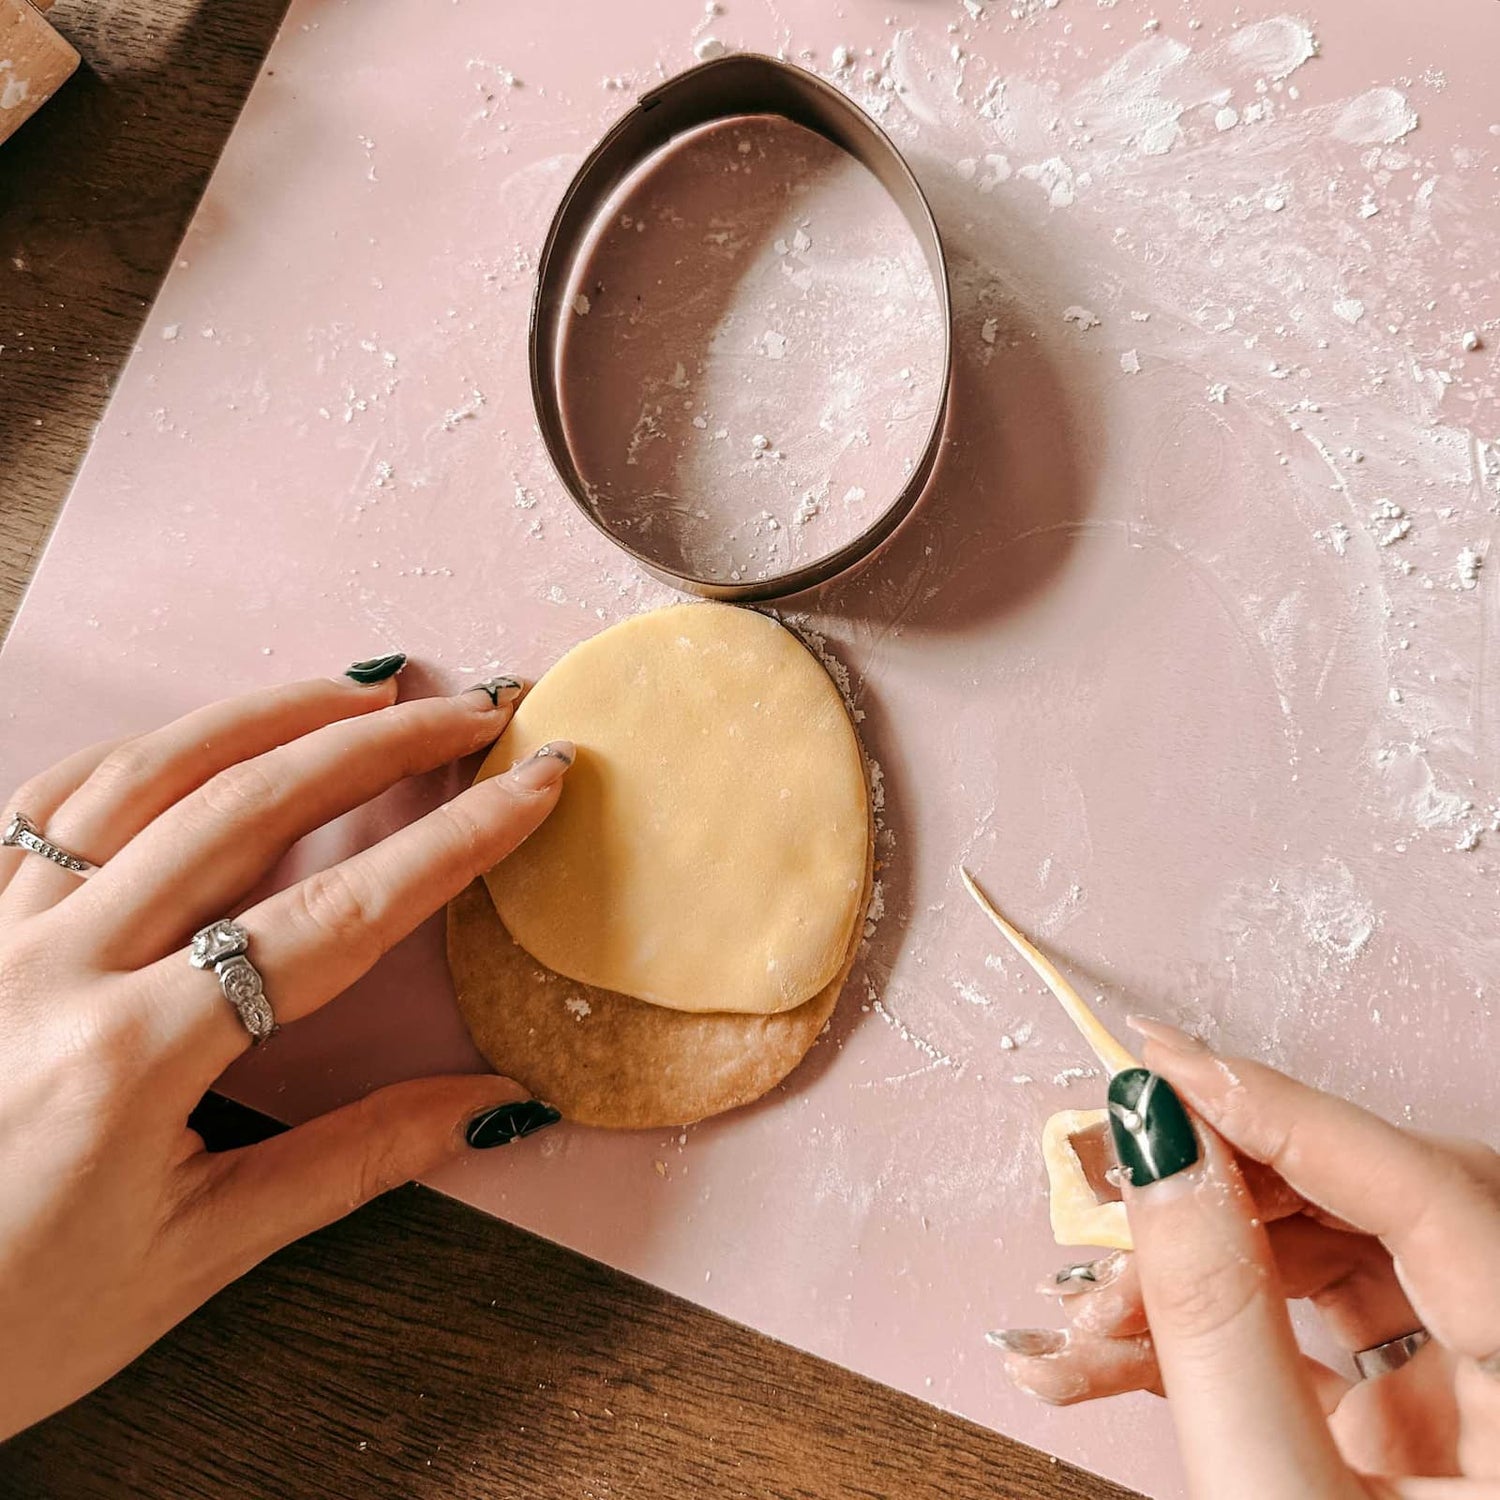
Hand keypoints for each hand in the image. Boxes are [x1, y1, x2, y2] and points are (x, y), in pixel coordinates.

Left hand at [0, 662, 572, 1438]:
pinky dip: (147, 751)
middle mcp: (53, 968)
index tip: (529, 789)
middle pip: (246, 809)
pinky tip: (207, 737)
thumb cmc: (11, 1322)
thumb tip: (488, 1104)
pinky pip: (54, 799)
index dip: (451, 846)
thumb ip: (352, 1163)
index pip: (334, 918)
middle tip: (468, 711)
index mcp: (130, 1057)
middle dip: (377, 745)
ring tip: (362, 690)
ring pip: (145, 775)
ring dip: (266, 716)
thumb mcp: (197, 1255)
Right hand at [993, 1019, 1499, 1496]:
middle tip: (1122, 1167)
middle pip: (1371, 1203)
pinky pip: (1300, 1334)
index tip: (1165, 1066)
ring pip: (1327, 1259)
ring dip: (1193, 1268)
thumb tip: (1161, 1164)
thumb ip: (1220, 1333)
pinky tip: (1103, 1352)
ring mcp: (1466, 1399)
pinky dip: (1202, 1335)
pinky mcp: (1408, 1428)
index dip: (1281, 1109)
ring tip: (1088, 1307)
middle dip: (1222, 1186)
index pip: (1426, 1184)